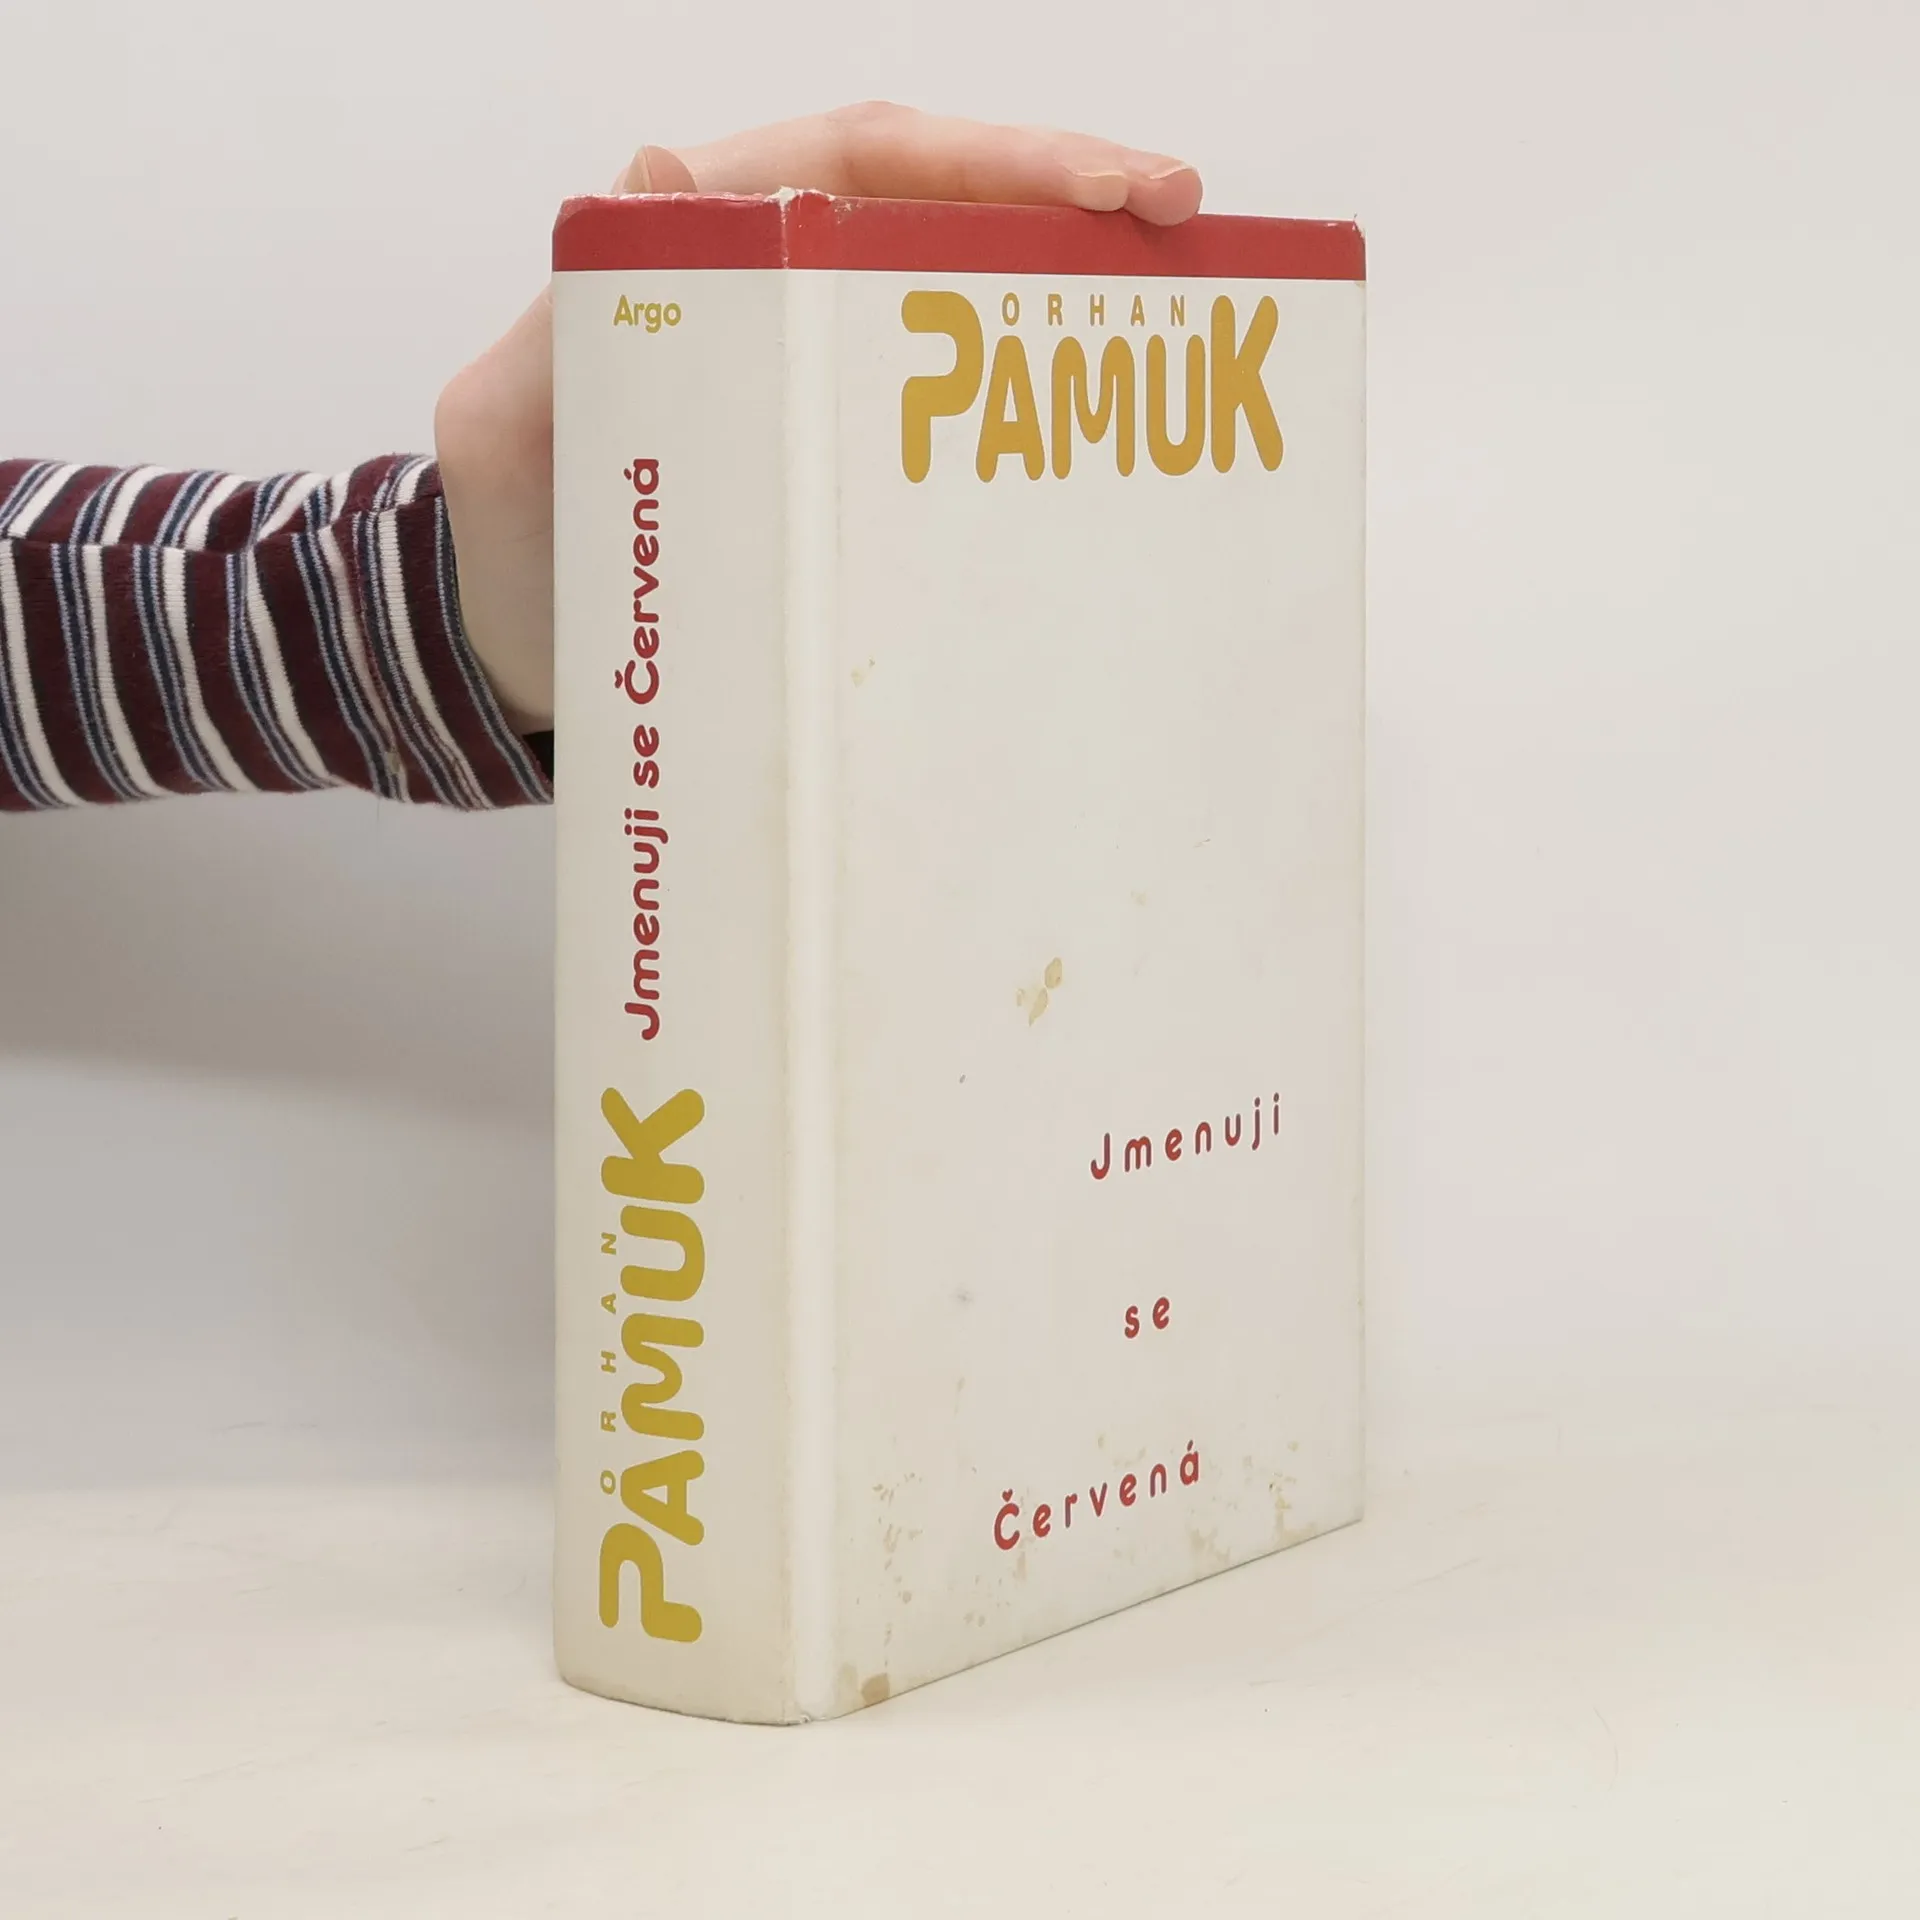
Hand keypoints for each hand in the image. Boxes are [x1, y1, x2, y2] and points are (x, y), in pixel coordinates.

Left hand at [434, 103, 1203, 731]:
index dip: (995, 161)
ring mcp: (812, 373)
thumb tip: (654, 176)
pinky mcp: (834, 456)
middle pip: (940, 210)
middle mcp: (772, 290)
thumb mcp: (510, 432)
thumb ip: (566, 326)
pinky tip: (1090, 432)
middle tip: (1186, 226)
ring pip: (954, 299)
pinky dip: (1016, 407)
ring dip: (1062, 295)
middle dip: (1069, 204)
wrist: (513, 656)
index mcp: (699, 251)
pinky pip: (938, 409)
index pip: (866, 163)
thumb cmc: (510, 546)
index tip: (1116, 190)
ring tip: (1176, 316)